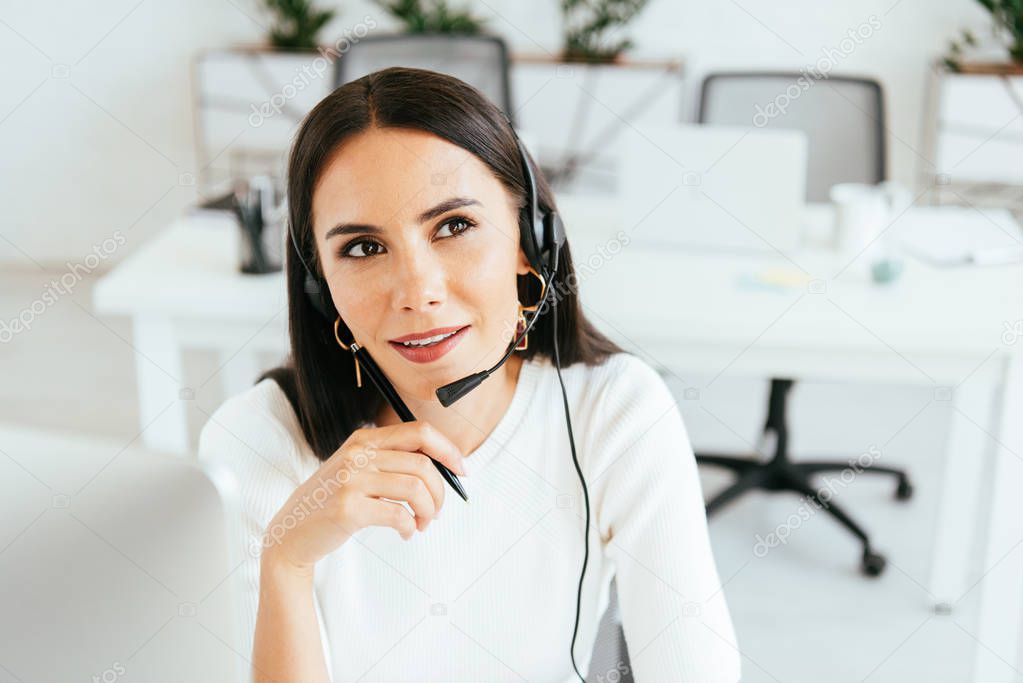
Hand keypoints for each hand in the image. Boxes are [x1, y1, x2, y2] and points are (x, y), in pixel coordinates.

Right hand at [260, 421, 465, 573]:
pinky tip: (406, 533)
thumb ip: (389, 462)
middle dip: (440, 492)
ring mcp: (351, 480)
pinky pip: (398, 515)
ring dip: (429, 512)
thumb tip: (443, 467)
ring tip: (422, 525)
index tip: (462, 470)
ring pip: (415, 489)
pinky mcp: (347, 508)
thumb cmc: (330, 503)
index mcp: (364, 440)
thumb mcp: (355, 470)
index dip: (448, 450)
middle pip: (423, 464)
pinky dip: (410, 527)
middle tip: (437, 512)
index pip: (419, 432)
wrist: (291, 534)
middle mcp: (357, 454)